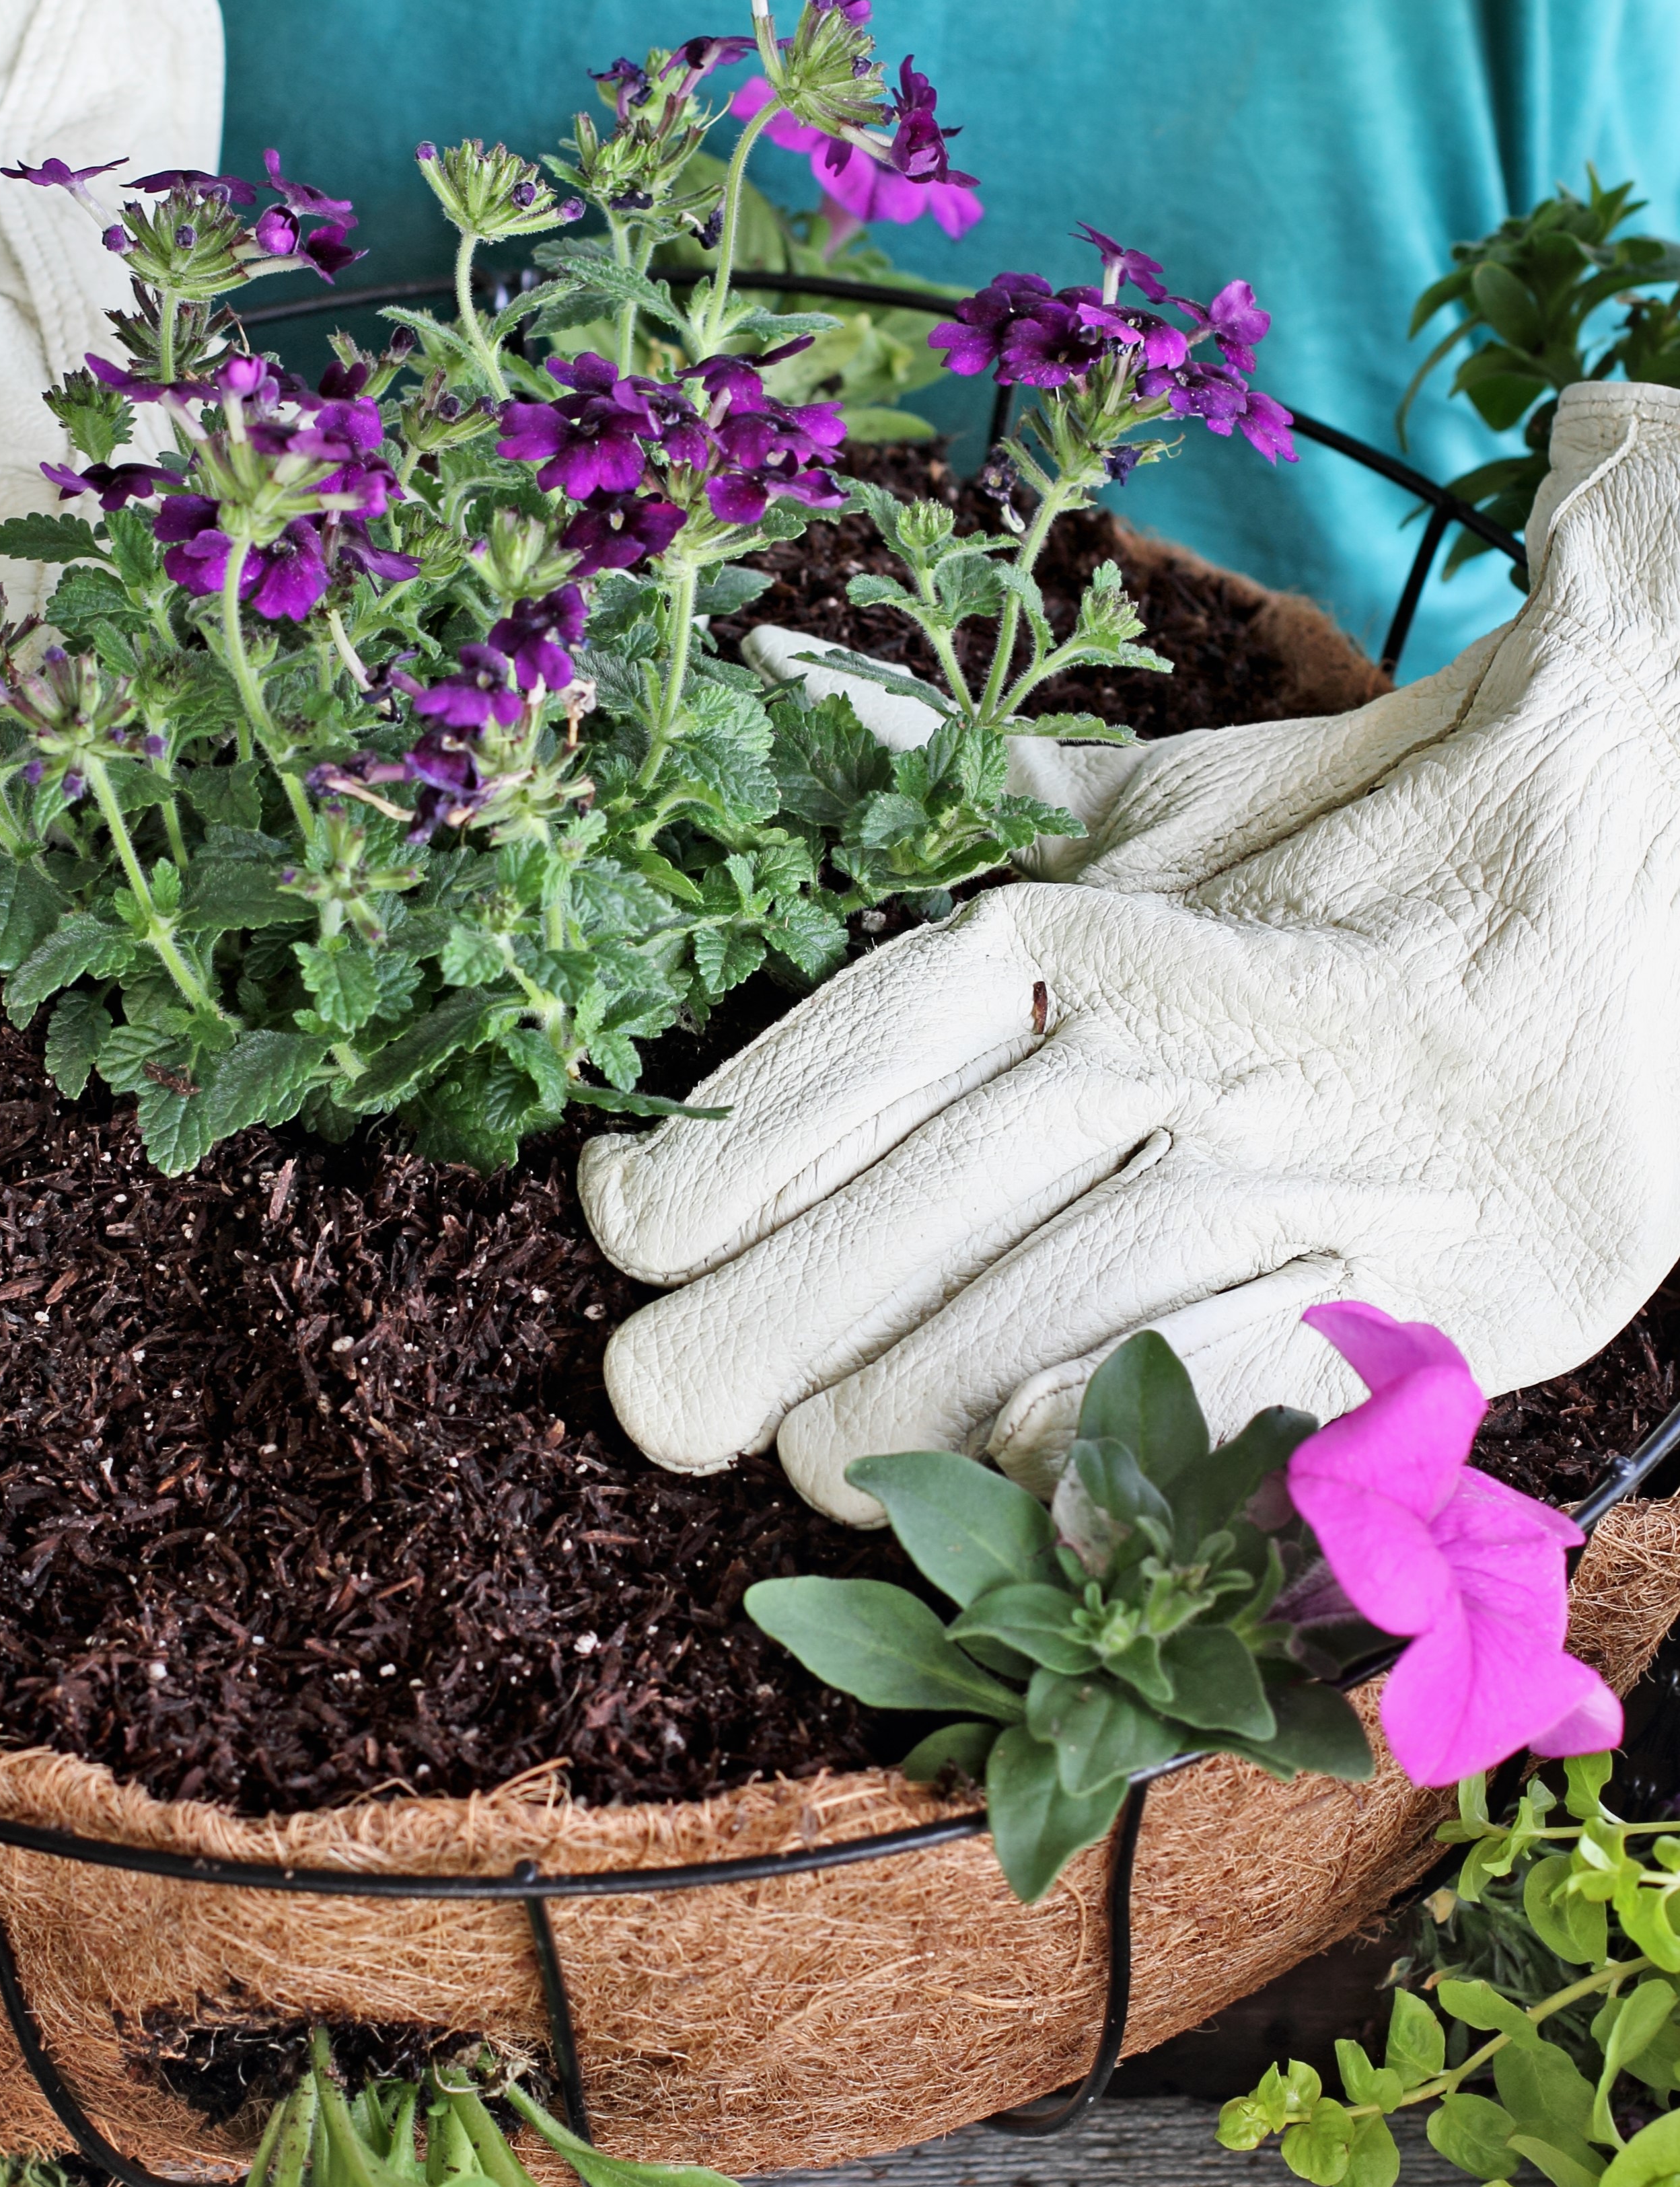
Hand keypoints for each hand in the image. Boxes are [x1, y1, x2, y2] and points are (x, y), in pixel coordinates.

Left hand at [580, 382, 1679, 1522]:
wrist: (1653, 872)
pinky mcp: (1431, 1290)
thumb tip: (785, 686)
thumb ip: (957, 773)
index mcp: (1068, 930)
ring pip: (998, 1364)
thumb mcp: (1148, 792)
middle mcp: (1157, 1048)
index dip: (689, 1189)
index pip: (814, 1085)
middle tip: (670, 1403)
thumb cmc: (1352, 850)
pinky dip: (1089, 1477)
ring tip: (819, 1452)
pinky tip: (1010, 1500)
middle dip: (727, 1364)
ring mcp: (1292, 1175)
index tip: (612, 1247)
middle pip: (867, 1258)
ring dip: (876, 1439)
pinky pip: (1206, 1420)